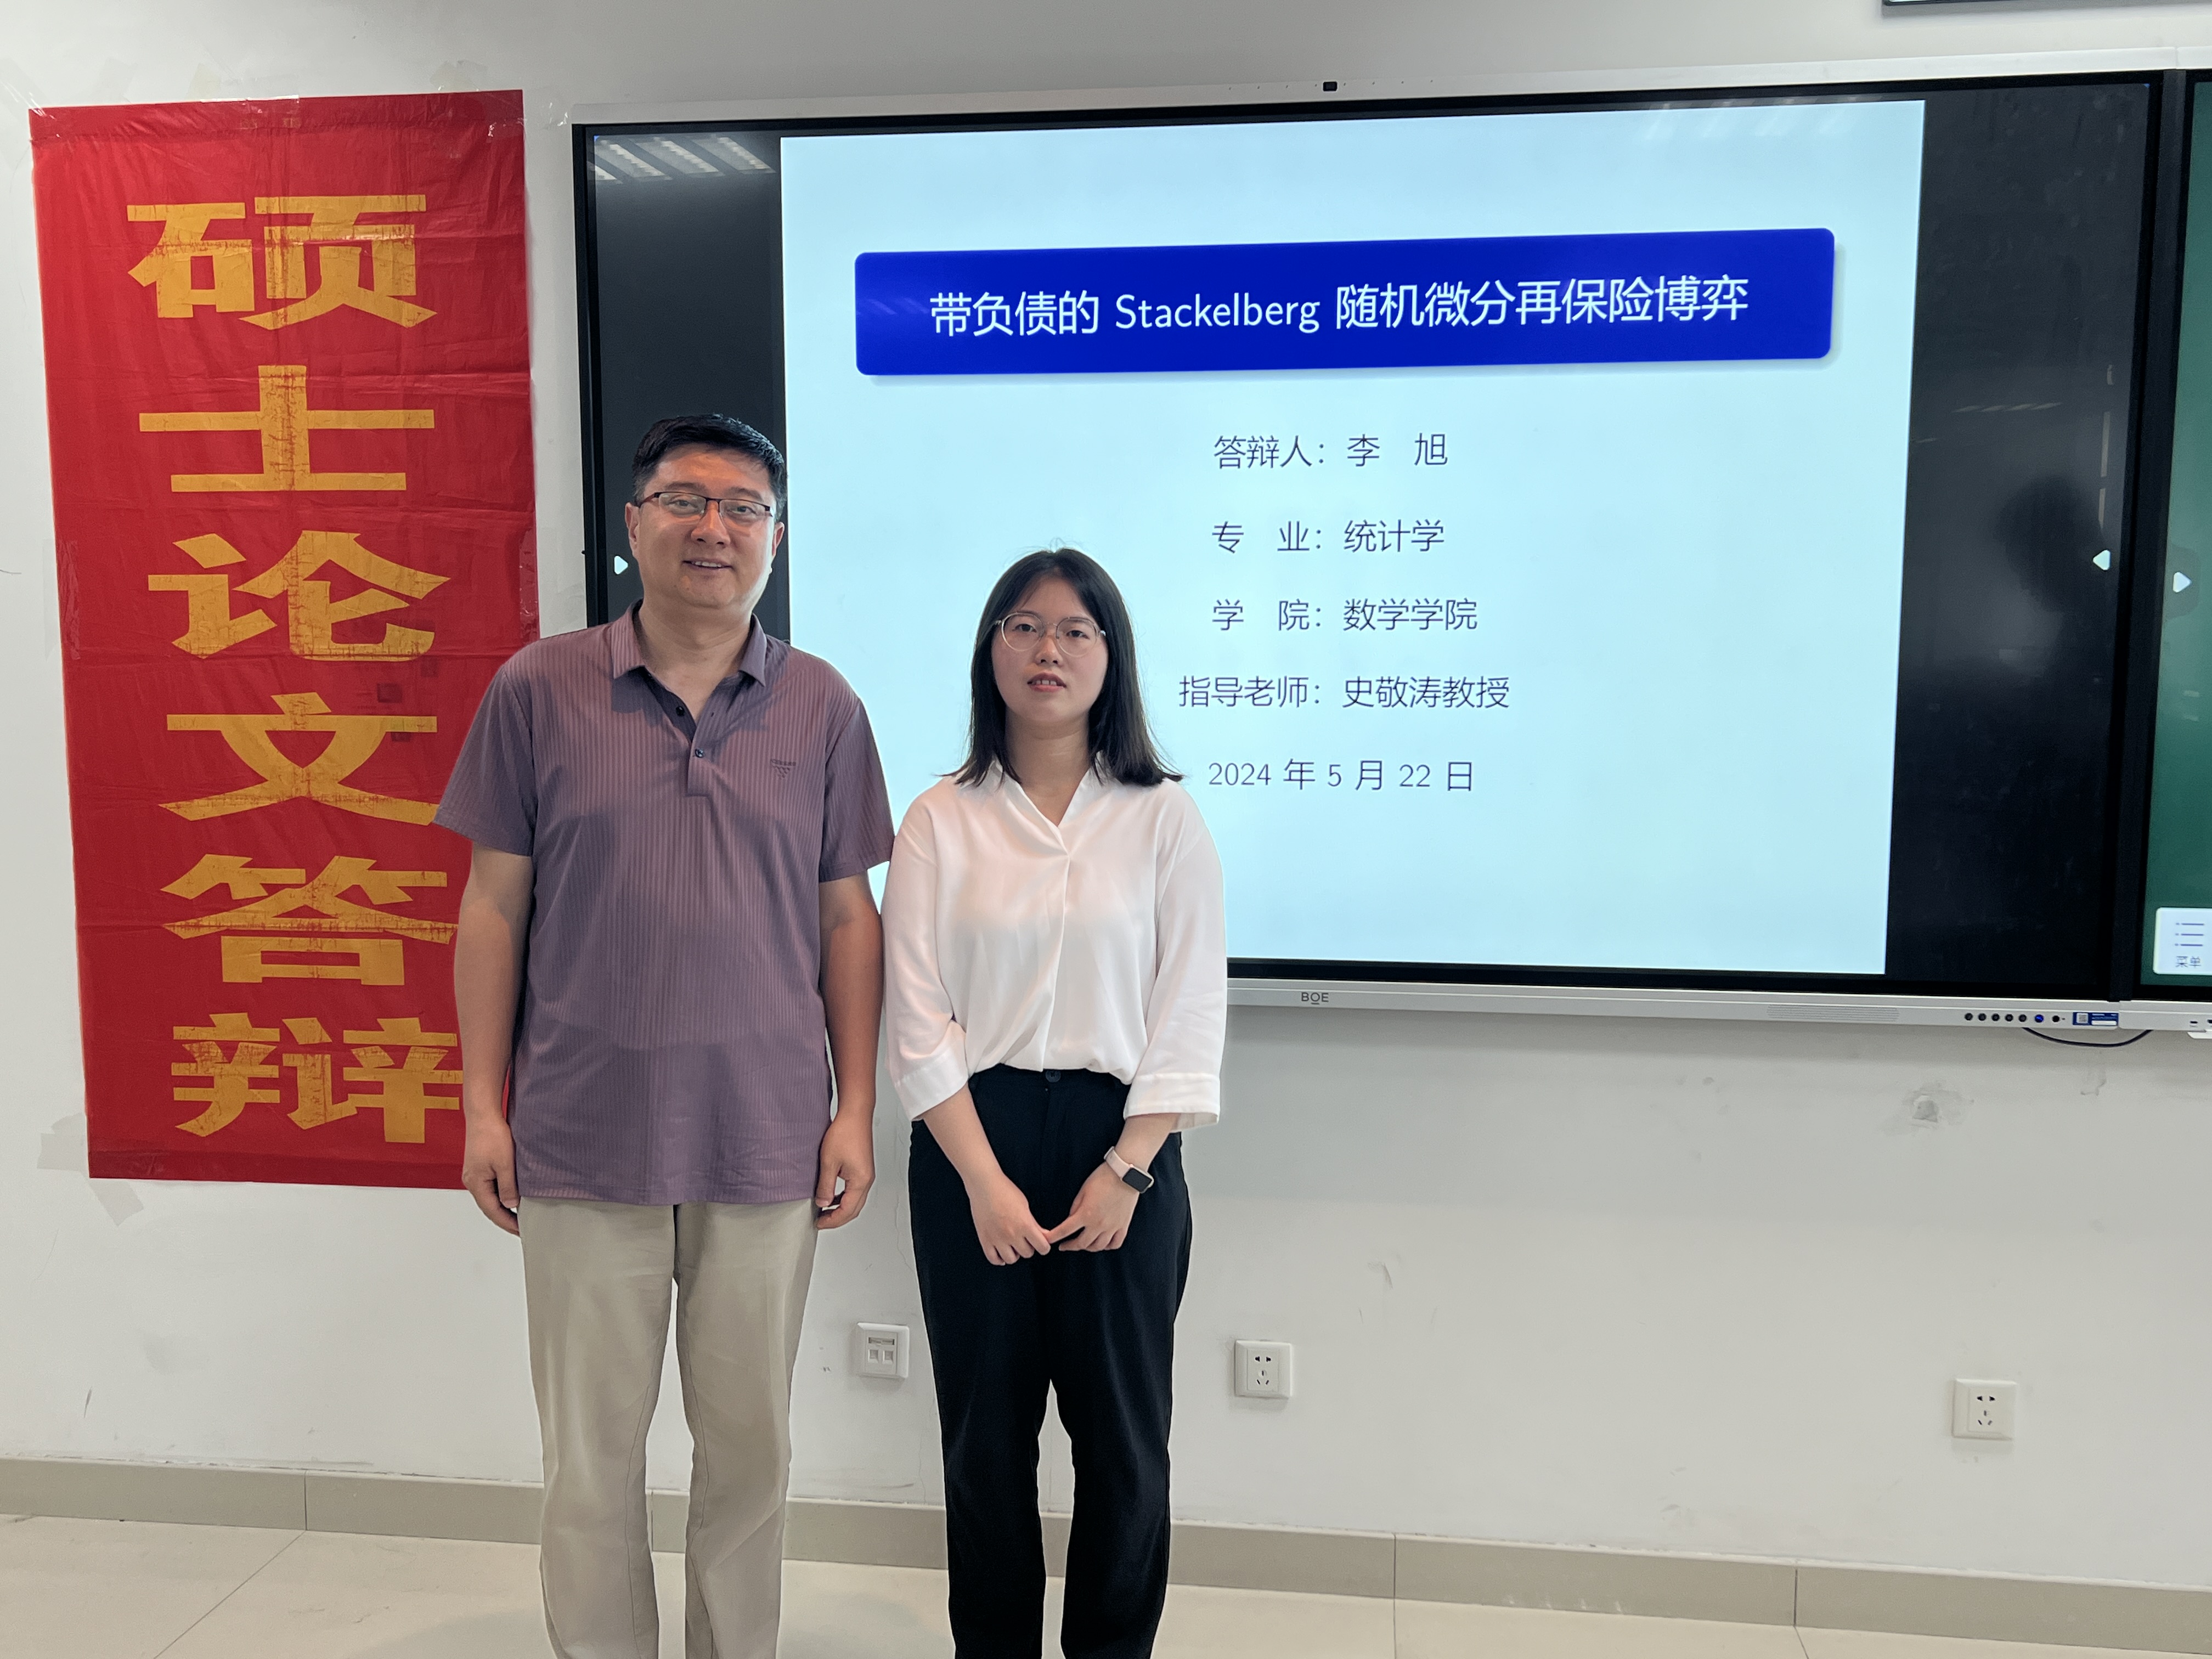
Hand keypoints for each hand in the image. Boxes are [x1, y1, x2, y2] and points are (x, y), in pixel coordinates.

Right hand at [461, 1113, 519, 1235]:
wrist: (483, 1115)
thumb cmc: (492, 1135)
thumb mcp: (505, 1164)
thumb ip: (508, 1187)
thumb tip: (511, 1206)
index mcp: (476, 1183)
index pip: (492, 1211)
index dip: (507, 1223)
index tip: (521, 1231)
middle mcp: (472, 1181)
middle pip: (489, 1207)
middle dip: (505, 1219)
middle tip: (522, 1228)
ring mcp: (474, 1174)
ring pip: (489, 1197)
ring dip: (503, 1207)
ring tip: (519, 1216)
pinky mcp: (479, 1167)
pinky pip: (490, 1187)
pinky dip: (501, 1195)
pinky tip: (511, 1197)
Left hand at [814, 1109, 875, 1229]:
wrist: (855, 1114)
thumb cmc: (845, 1133)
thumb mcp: (829, 1162)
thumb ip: (826, 1186)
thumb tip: (823, 1203)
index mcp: (860, 1181)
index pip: (847, 1211)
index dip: (832, 1220)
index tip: (818, 1223)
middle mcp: (867, 1180)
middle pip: (854, 1209)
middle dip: (837, 1218)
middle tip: (821, 1221)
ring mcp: (866, 1174)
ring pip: (855, 1201)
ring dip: (841, 1208)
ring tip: (824, 1210)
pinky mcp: (863, 1169)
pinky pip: (854, 1190)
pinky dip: (843, 1198)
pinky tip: (832, 1195)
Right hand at [968, 1173, 1054, 1264]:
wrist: (984, 1184)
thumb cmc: (1005, 1191)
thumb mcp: (1025, 1206)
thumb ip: (1034, 1224)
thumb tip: (1045, 1236)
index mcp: (1024, 1224)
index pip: (1042, 1247)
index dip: (1044, 1246)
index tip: (1041, 1243)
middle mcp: (1011, 1234)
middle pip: (1027, 1254)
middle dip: (1029, 1247)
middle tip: (1025, 1239)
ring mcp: (997, 1238)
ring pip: (1011, 1259)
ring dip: (1015, 1254)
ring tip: (1013, 1245)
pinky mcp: (985, 1239)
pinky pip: (993, 1259)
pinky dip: (999, 1259)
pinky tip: (1002, 1252)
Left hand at [1046, 1164, 1140, 1252]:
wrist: (1125, 1175)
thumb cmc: (1102, 1179)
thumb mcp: (1083, 1191)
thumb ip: (1075, 1208)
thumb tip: (1071, 1220)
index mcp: (1086, 1214)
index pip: (1065, 1230)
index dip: (1054, 1237)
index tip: (1047, 1241)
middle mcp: (1098, 1224)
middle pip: (1082, 1244)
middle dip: (1070, 1246)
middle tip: (1064, 1246)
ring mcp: (1112, 1227)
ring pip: (1098, 1247)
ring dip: (1088, 1247)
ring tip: (1083, 1244)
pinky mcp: (1123, 1225)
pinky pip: (1115, 1244)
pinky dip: (1107, 1246)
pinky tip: (1102, 1243)